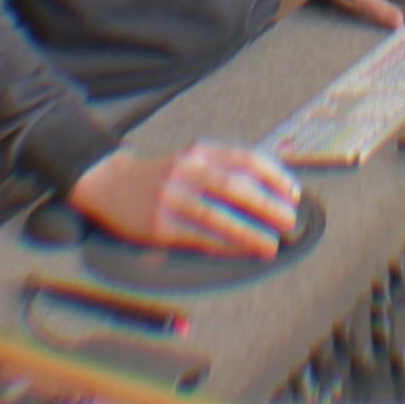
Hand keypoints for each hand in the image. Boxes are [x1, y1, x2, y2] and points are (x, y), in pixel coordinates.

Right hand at [67, 142, 299, 258]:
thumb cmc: (163, 175)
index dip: (274, 176)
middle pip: (236, 187)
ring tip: (272, 245)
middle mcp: (188, 170)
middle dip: (267, 205)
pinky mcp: (160, 224)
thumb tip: (269, 190)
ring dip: (250, 232)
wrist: (111, 183)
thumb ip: (224, 169)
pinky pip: (199, 237)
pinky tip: (243, 252)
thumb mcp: (192, 160)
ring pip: (219, 216)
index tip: (293, 194)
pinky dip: (225, 245)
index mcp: (201, 152)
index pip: (246, 159)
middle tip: (289, 220)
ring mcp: (173, 197)